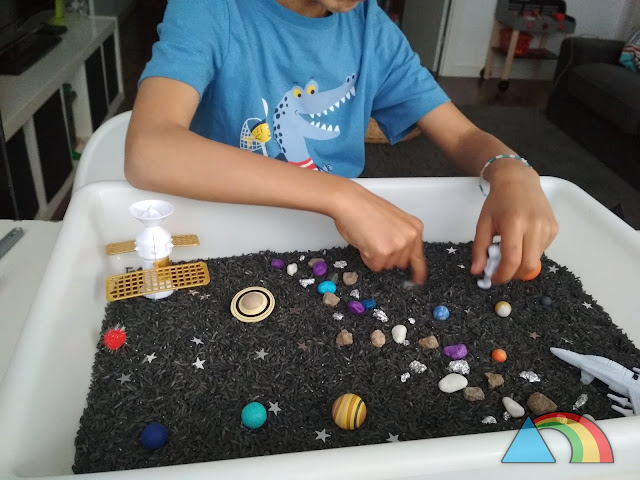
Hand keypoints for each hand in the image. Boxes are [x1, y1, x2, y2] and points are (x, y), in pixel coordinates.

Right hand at [330, 183, 426, 283]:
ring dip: (376, 257)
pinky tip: (365, 242)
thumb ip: (401, 238)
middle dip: (388, 257)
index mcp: (414, 228)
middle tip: (376, 240)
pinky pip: (375, 266)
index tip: (418, 280)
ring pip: (386, 266)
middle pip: (400, 263)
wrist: (350, 202)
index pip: (419, 256)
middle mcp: (410, 237)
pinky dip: (367, 258)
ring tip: (369, 237)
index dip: (418, 271)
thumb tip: (401, 257)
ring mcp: (397, 246)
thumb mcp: (393, 222)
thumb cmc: (364, 208)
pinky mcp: (383, 253)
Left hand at [470, 161, 558, 283]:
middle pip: (528, 266)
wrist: (518, 180)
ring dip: (521, 264)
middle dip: (513, 275)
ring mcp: (547, 228)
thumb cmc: (497, 202)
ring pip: (536, 260)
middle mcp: (535, 226)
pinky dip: (530, 253)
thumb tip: (476, 272)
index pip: (512, 259)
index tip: (493, 279)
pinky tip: (521, 241)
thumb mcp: (483, 223)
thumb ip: (479, 249)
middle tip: (501, 272)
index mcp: (514, 223)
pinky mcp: (554, 228)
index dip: (502, 275)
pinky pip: (542, 251)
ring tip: (509, 252)